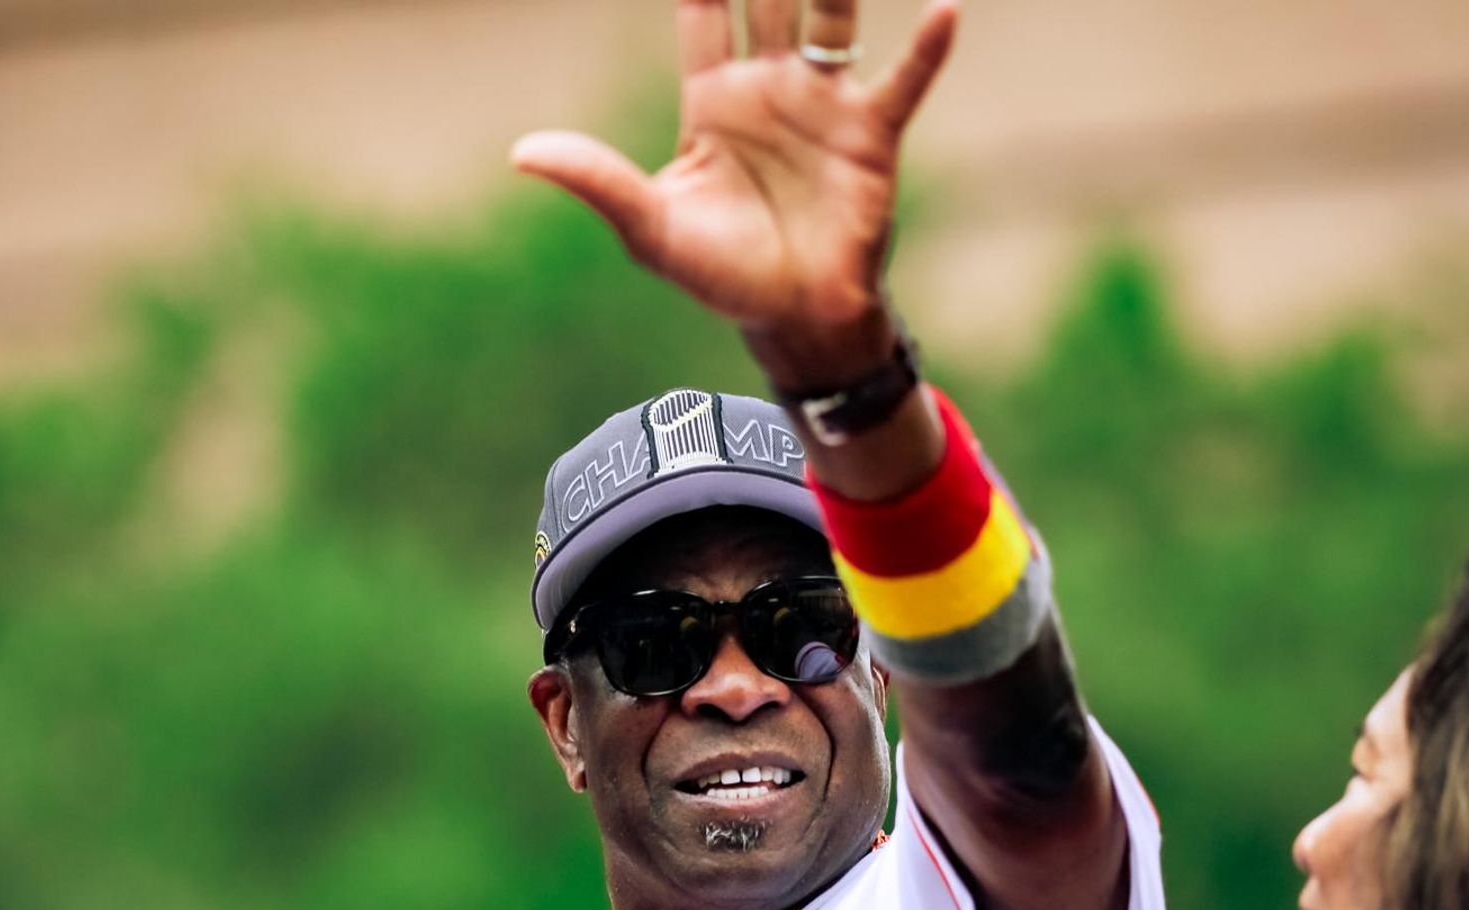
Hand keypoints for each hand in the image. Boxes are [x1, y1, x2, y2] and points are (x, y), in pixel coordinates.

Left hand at [511, 0, 957, 366]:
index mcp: (713, 100)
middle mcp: (770, 87)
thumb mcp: (652, 230)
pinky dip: (925, 49)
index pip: (705, 9)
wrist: (795, 320)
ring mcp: (824, 106)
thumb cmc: (723, 276)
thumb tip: (523, 153)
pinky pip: (902, 81)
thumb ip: (597, 182)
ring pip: (833, 18)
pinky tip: (945, 10)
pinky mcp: (870, 136)